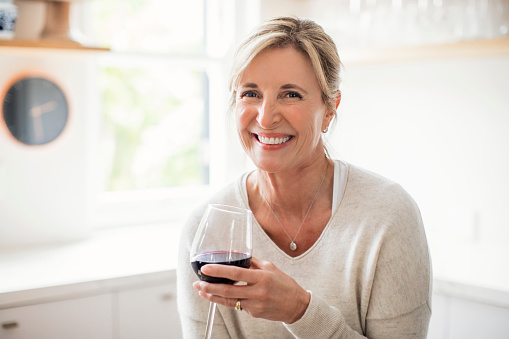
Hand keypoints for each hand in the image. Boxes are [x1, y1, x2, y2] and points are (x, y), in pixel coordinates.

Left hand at [193, 256, 310, 323]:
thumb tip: (237, 255)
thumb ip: (253, 262)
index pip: (236, 273)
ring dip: (213, 296)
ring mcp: (255, 305)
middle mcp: (257, 292)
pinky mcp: (254, 313)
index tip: (206, 268)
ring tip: (202, 290)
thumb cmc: (284, 284)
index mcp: (261, 277)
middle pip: (228, 290)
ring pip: (229, 301)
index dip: (219, 270)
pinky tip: (219, 295)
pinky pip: (237, 305)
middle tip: (198, 283)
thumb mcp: (270, 268)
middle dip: (210, 286)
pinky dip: (227, 300)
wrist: (297, 305)